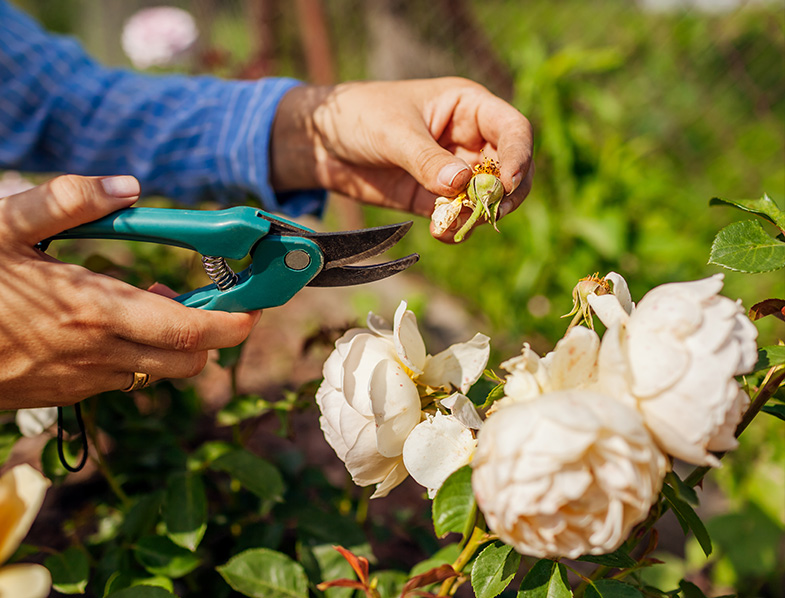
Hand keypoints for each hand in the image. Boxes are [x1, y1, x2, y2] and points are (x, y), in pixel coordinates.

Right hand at [0, 175, 259, 408]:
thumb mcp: (4, 226)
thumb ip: (69, 200)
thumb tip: (128, 186)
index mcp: (94, 311)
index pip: (194, 332)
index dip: (236, 322)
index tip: (256, 304)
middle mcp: (99, 354)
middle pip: (191, 360)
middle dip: (215, 333)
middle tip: (210, 297)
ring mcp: (84, 381)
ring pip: (159, 371)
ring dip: (175, 342)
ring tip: (153, 302)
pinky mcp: (67, 394)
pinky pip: (124, 378)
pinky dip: (140, 353)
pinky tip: (113, 322)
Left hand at [270, 77, 533, 241]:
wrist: (320, 142)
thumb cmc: (358, 115)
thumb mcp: (393, 132)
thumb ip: (426, 159)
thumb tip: (461, 183)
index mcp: (468, 106)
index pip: (512, 129)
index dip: (519, 154)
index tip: (510, 180)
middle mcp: (468, 139)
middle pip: (509, 169)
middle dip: (504, 193)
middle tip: (491, 211)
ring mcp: (453, 171)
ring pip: (485, 198)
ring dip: (477, 216)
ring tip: (451, 224)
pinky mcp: (433, 198)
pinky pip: (456, 216)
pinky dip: (455, 227)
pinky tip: (441, 232)